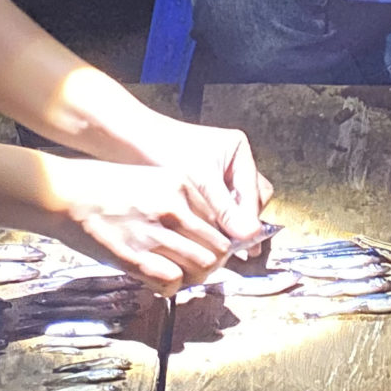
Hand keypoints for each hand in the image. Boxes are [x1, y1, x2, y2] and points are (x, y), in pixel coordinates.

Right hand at [46, 159, 234, 290]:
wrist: (65, 193)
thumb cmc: (104, 186)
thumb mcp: (153, 179)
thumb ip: (181, 201)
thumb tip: (205, 230)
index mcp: (181, 183)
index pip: (222, 220)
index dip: (221, 238)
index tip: (213, 245)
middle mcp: (174, 207)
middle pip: (219, 247)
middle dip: (214, 261)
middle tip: (199, 264)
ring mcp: (156, 233)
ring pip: (202, 267)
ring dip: (195, 276)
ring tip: (181, 272)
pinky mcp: (136, 257)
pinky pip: (173, 282)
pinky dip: (172, 286)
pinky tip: (160, 278)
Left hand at [150, 116, 273, 239]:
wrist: (136, 143)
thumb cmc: (167, 151)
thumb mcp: (200, 179)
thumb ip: (224, 207)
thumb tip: (251, 234)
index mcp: (238, 151)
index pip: (254, 191)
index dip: (250, 217)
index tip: (245, 241)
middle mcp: (234, 164)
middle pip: (251, 200)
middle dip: (244, 222)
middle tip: (236, 246)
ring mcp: (221, 178)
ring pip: (238, 208)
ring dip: (231, 226)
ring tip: (222, 246)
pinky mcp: (206, 191)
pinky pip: (221, 212)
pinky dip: (217, 225)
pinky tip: (208, 239)